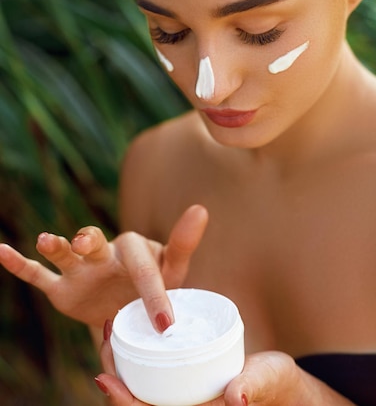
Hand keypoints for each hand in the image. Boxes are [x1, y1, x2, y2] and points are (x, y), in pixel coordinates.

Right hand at [0, 204, 207, 330]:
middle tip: (85, 241)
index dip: (153, 292)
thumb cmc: (155, 286)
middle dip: (89, 239)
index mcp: (136, 252)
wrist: (131, 310)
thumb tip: (201, 207)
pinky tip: (2, 250)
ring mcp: (81, 270)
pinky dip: (20, 264)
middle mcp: (105, 254)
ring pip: (66, 254)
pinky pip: (38, 275)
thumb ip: (183, 244)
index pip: (143, 267)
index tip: (164, 323)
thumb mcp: (174, 270)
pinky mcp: (62, 288)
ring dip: (56, 245)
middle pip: (96, 240)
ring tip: (48, 241)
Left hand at [95, 322, 297, 405]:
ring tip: (111, 329)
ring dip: (121, 363)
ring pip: (139, 388)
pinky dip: (136, 357)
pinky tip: (131, 333)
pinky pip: (151, 376)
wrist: (282, 387)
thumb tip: (237, 398)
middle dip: (113, 373)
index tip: (103, 376)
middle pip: (135, 401)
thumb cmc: (276, 386)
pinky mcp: (184, 385)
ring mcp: (181, 401)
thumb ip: (252, 386)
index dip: (122, 402)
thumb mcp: (267, 381)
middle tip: (105, 333)